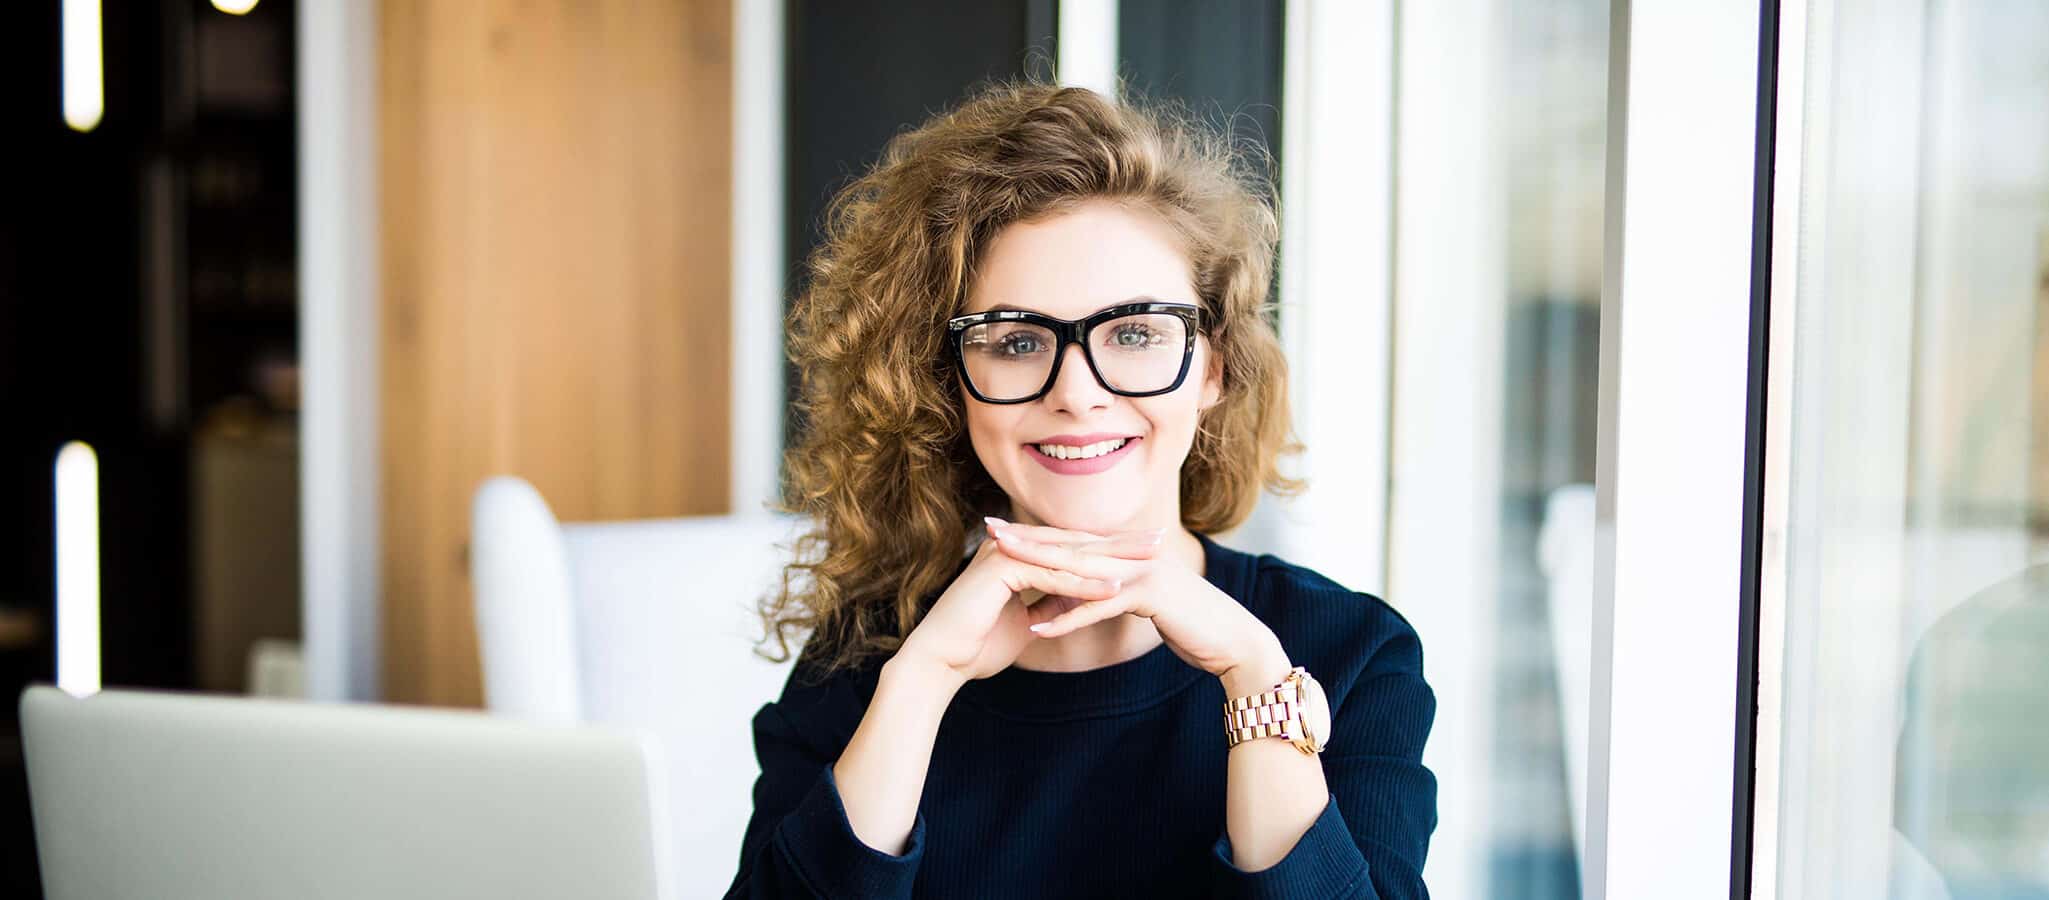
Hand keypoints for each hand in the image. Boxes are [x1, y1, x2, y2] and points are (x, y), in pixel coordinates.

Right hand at [895, 523, 1165, 685]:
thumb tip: (1077, 601)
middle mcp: (1012, 547)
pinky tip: (1116, 588)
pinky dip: (1084, 583)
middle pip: (1076, 542)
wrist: (939, 661)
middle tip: (1159, 542)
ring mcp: (1005, 555)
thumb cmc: (976, 645)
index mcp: (1017, 555)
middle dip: (1119, 543)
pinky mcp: (1000, 571)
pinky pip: (1052, 576)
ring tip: (1148, 561)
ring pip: (1068, 554)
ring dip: (1110, 558)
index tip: (1145, 551)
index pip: (1071, 547)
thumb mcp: (1026, 621)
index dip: (1109, 548)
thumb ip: (1050, 605)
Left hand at [984, 520, 1282, 679]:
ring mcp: (1143, 570)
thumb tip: (1058, 602)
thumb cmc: (1189, 627)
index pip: (1073, 540)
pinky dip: (1068, 616)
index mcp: (1129, 554)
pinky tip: (1037, 626)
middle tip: (987, 532)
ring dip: (1038, 566)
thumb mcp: (1137, 608)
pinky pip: (1100, 605)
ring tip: (999, 566)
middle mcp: (1133, 554)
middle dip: (1027, 539)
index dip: (1035, 535)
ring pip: (1080, 567)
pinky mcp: (1151, 595)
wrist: (1233, 642)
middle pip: (1070, 543)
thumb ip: (1100, 598)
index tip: (997, 531)